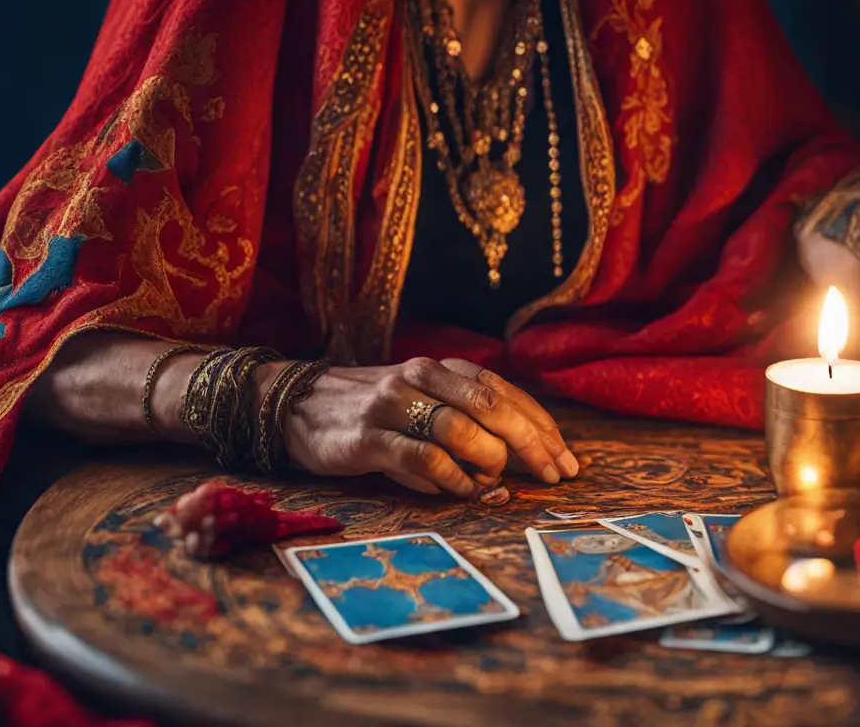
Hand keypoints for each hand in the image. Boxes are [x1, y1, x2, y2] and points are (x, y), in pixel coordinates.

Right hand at [277, 357, 577, 496]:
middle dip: (532, 444)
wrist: (293, 406)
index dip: (541, 426)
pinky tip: (460, 491)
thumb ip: (463, 422)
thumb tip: (516, 459)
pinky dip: (450, 480)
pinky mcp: (367, 439)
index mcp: (439, 369)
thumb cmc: (369, 412)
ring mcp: (393, 407)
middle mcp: (420, 379)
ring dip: (489, 462)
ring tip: (495, 483)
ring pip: (461, 430)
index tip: (566, 459)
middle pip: (492, 406)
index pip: (504, 391)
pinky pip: (422, 460)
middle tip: (554, 475)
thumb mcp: (420, 403)